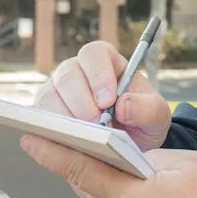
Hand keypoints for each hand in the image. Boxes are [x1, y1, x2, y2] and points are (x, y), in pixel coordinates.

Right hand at [33, 41, 171, 149]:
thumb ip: (148, 108)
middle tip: (96, 123)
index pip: (95, 54)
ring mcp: (59, 91)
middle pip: (68, 74)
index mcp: (106, 61)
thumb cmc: (142, 120)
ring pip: (49, 95)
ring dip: (64, 117)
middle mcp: (78, 71)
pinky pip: (40, 118)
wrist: (131, 143)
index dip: (98, 75)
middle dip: (81, 100)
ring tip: (83, 136)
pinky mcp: (46, 113)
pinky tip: (67, 142)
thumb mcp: (156, 116)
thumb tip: (124, 106)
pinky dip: (50, 130)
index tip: (108, 100)